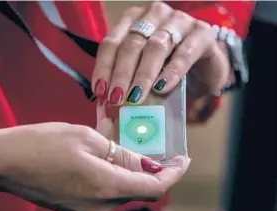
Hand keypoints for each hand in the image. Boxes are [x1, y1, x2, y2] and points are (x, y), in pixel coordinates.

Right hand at [0, 123, 189, 210]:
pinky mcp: (75, 209)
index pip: (155, 187)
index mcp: (106, 187)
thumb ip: (121, 155)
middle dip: (152, 171)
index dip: (173, 173)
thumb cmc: (41, 144)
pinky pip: (105, 196)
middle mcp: (100, 207)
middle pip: (140, 191)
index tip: (183, 159)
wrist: (2, 163)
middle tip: (153, 146)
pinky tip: (106, 161)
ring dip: (131, 174)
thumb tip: (146, 164)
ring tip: (126, 149)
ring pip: (122, 193)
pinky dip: (114, 179)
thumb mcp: (87, 138)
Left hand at [92, 1, 229, 105]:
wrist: (205, 68)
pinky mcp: (202, 33)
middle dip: (122, 74)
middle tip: (116, 98)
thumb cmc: (167, 69)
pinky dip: (171, 72)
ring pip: (155, 46)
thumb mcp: (142, 72)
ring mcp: (179, 21)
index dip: (104, 68)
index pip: (111, 42)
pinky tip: (162, 88)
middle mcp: (154, 15)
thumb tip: (105, 100)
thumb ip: (126, 79)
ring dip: (143, 75)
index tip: (100, 92)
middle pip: (131, 44)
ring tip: (135, 97)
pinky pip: (184, 53)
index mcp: (133, 21)